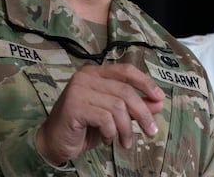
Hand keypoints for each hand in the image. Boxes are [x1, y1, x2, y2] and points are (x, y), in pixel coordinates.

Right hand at [35, 63, 163, 164]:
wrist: (54, 142)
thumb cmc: (84, 127)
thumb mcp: (114, 116)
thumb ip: (134, 106)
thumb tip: (158, 102)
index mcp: (96, 72)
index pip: (126, 71)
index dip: (145, 83)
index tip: (159, 98)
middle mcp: (86, 76)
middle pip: (125, 90)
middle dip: (142, 113)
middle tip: (152, 131)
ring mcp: (78, 89)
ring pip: (117, 107)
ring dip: (126, 128)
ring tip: (124, 141)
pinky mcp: (74, 106)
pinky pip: (105, 119)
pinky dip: (111, 132)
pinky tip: (106, 139)